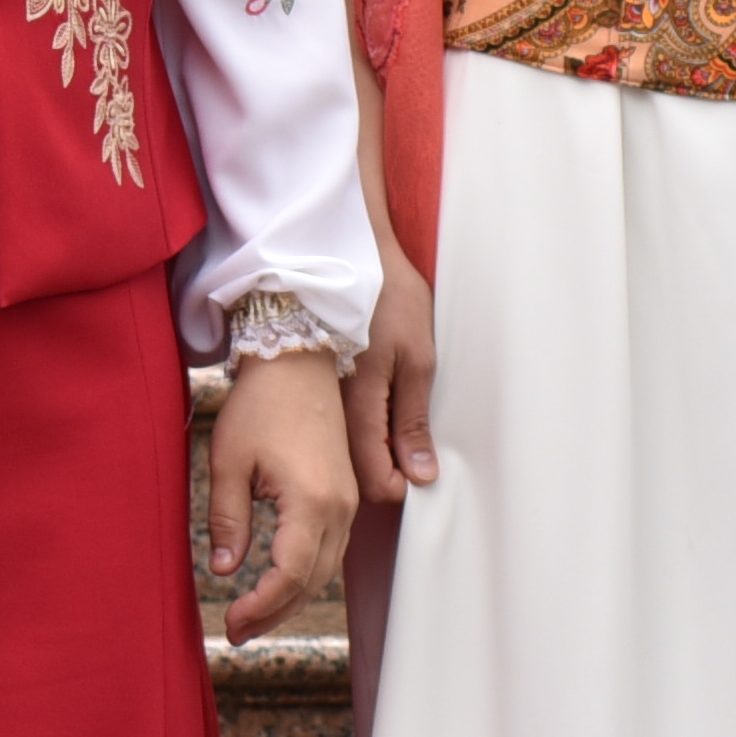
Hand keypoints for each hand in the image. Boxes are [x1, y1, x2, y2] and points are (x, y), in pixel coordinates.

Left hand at [205, 349, 354, 639]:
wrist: (299, 360)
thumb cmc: (260, 404)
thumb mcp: (229, 462)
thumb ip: (227, 520)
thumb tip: (223, 570)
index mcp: (312, 501)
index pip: (290, 575)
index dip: (261, 607)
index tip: (231, 621)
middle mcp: (340, 507)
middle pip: (313, 581)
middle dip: (275, 612)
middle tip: (237, 630)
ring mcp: (349, 501)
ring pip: (326, 570)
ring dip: (292, 598)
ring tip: (253, 615)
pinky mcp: (346, 493)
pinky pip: (331, 548)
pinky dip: (306, 574)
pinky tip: (278, 582)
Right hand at [339, 257, 438, 505]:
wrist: (345, 253)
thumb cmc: (387, 297)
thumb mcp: (417, 358)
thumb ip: (413, 421)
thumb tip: (420, 472)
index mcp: (360, 408)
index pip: (376, 483)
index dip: (401, 484)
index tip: (419, 467)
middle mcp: (330, 412)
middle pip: (355, 475)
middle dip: (385, 470)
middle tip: (411, 443)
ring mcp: (319, 399)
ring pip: (342, 453)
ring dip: (369, 450)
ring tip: (393, 418)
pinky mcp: (315, 387)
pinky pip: (334, 427)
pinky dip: (356, 428)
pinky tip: (372, 401)